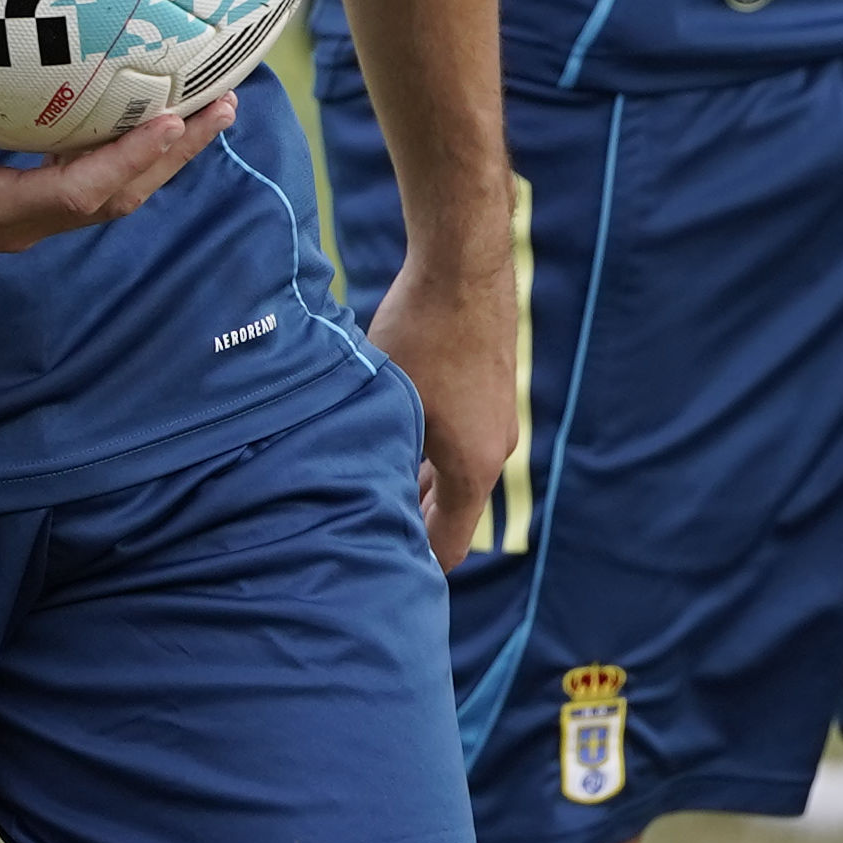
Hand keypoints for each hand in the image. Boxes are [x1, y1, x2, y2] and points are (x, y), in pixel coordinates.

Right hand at [0, 77, 232, 250]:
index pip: (72, 195)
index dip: (124, 162)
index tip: (166, 120)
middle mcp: (12, 218)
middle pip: (112, 196)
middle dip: (168, 157)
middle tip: (218, 105)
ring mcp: (16, 208)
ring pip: (107, 188)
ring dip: (159, 152)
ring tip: (207, 104)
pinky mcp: (14, 188)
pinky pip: (83, 169)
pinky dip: (122, 141)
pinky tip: (142, 99)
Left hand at [362, 236, 517, 569]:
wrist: (464, 267)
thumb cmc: (421, 332)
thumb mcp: (386, 401)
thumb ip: (376, 452)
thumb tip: (344, 489)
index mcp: (473, 467)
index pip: (447, 546)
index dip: (415, 567)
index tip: (378, 576)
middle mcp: (495, 451)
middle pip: (453, 512)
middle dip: (411, 526)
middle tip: (362, 539)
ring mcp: (497, 420)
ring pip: (455, 473)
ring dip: (419, 485)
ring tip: (370, 491)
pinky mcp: (492, 392)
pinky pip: (461, 440)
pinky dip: (431, 453)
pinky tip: (394, 439)